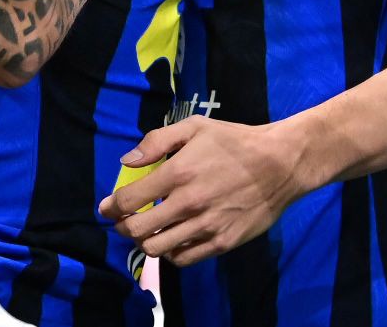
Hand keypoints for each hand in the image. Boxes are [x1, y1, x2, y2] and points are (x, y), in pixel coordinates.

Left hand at [98, 117, 309, 265]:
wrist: (280, 163)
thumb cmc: (235, 142)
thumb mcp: (196, 127)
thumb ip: (157, 141)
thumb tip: (127, 161)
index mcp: (178, 172)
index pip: (129, 200)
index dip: (111, 206)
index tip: (106, 207)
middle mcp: (188, 203)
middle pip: (137, 230)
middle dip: (122, 227)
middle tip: (123, 221)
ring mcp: (205, 226)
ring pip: (156, 248)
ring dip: (145, 241)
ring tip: (147, 232)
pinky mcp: (222, 242)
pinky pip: (183, 258)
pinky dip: (171, 253)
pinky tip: (173, 239)